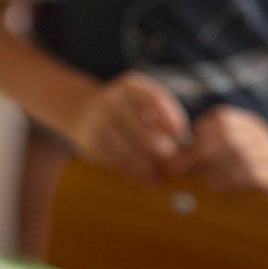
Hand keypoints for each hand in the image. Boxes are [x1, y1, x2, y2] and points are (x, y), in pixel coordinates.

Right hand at [69, 71, 187, 183]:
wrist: (85, 111)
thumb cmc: (128, 110)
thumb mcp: (143, 102)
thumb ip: (162, 117)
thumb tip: (183, 144)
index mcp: (130, 87)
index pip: (153, 100)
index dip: (169, 119)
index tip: (181, 135)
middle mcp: (112, 102)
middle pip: (138, 130)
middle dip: (158, 149)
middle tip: (173, 161)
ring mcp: (98, 124)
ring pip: (125, 151)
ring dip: (147, 167)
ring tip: (163, 176)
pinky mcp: (91, 144)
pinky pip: (116, 163)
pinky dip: (135, 175)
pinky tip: (151, 181)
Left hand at [172, 105, 267, 193]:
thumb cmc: (245, 174)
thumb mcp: (225, 157)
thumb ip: (200, 154)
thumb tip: (167, 157)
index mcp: (248, 125)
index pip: (222, 119)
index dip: (198, 134)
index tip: (177, 151)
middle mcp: (261, 135)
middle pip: (228, 135)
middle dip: (198, 152)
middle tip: (176, 168)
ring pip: (240, 154)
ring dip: (212, 168)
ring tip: (196, 180)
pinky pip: (254, 175)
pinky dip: (231, 181)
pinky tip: (217, 188)